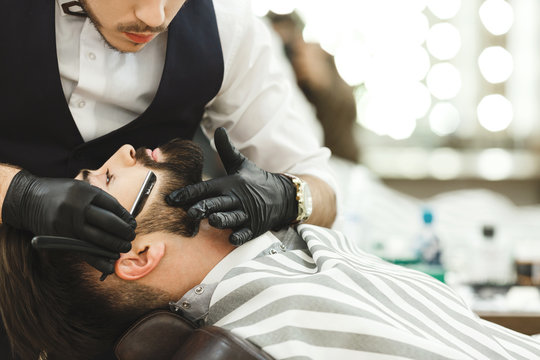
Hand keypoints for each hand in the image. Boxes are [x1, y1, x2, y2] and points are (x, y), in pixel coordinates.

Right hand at [2, 170, 135, 272]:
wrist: (27, 199)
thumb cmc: (59, 193)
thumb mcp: (80, 189)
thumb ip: (99, 201)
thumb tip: (123, 218)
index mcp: (85, 192)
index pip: (113, 207)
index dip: (125, 217)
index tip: (132, 223)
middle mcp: (77, 207)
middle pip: (108, 223)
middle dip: (123, 232)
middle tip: (130, 236)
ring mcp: (68, 223)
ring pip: (98, 238)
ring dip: (114, 246)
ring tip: (123, 248)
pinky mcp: (61, 237)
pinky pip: (83, 251)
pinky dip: (98, 260)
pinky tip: (110, 265)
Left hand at [167, 127, 296, 244]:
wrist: (283, 196)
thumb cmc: (256, 180)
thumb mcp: (241, 164)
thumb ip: (226, 149)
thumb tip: (219, 130)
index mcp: (229, 184)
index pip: (205, 188)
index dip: (188, 193)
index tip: (171, 198)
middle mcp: (236, 199)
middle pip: (217, 203)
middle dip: (204, 207)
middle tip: (190, 212)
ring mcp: (246, 214)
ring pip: (232, 218)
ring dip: (223, 220)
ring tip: (213, 220)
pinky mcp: (254, 227)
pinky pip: (246, 233)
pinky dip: (240, 235)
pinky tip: (232, 238)